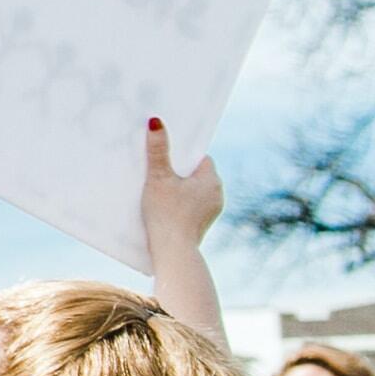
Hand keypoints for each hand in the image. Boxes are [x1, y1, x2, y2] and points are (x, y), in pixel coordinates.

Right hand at [141, 117, 221, 260]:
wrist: (173, 253)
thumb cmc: (166, 214)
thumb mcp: (158, 178)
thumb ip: (157, 150)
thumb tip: (156, 122)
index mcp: (212, 179)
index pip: (199, 157)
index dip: (182, 155)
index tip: (165, 155)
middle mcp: (218, 194)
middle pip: (196, 174)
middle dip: (179, 172)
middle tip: (158, 171)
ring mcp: (212, 211)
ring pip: (194, 191)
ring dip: (179, 189)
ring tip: (158, 190)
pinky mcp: (203, 224)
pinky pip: (192, 206)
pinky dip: (180, 204)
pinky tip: (164, 208)